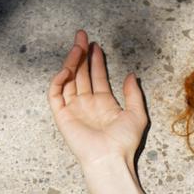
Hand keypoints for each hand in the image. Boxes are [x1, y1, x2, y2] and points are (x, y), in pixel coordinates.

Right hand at [47, 30, 148, 169]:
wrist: (110, 158)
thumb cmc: (124, 141)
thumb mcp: (137, 114)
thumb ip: (134, 94)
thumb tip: (131, 75)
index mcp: (104, 104)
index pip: (98, 76)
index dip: (96, 60)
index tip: (96, 45)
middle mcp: (87, 104)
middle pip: (81, 74)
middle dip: (81, 54)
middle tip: (82, 36)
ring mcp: (74, 109)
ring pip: (69, 79)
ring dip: (72, 62)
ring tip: (78, 46)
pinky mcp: (62, 115)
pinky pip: (55, 94)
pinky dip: (59, 80)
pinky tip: (68, 68)